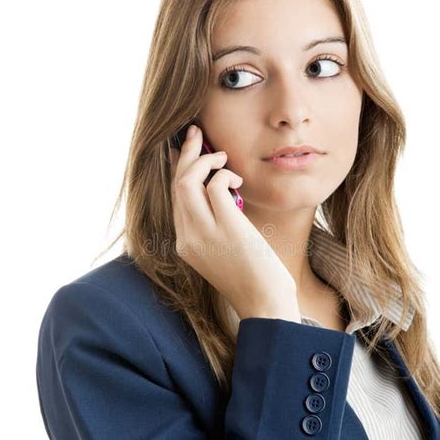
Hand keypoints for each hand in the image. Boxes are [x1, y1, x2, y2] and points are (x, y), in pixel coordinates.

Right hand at [169, 125, 299, 320]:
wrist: (265, 305)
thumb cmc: (253, 279)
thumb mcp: (224, 252)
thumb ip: (217, 226)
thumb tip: (222, 193)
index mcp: (185, 244)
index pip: (175, 198)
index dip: (180, 169)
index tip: (188, 151)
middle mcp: (187, 237)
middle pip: (176, 184)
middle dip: (186, 154)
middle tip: (196, 133)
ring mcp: (203, 233)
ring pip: (187, 181)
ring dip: (203, 160)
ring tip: (221, 157)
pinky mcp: (226, 227)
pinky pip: (215, 185)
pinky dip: (224, 174)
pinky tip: (237, 179)